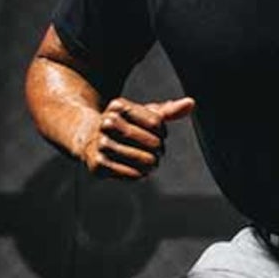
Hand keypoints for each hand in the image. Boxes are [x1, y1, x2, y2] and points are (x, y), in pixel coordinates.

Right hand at [78, 96, 193, 179]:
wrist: (88, 137)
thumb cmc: (124, 125)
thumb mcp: (143, 115)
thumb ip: (168, 111)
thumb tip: (191, 103)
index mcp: (118, 106)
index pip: (157, 123)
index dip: (162, 132)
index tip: (156, 134)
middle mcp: (106, 122)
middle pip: (153, 143)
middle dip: (158, 149)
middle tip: (154, 151)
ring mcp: (100, 143)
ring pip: (144, 160)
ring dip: (152, 164)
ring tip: (149, 162)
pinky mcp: (98, 164)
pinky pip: (132, 174)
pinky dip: (140, 174)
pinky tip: (137, 170)